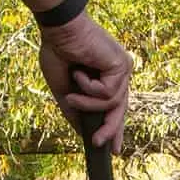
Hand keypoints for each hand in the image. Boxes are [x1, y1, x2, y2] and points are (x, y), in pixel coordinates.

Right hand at [38, 13, 131, 153]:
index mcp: (106, 76)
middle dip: (110, 128)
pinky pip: (107, 93)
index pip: (115, 107)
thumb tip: (80, 130)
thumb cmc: (58, 52)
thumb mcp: (64, 89)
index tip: (113, 149)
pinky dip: (89, 88)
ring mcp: (122, 68)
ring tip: (71, 95)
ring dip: (87, 103)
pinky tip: (79, 74)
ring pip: (111, 104)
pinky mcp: (121, 65)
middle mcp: (118, 73)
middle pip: (120, 109)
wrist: (58, 30)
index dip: (114, 128)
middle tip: (97, 143)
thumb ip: (74, 109)